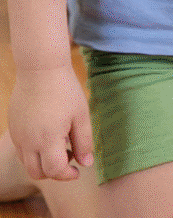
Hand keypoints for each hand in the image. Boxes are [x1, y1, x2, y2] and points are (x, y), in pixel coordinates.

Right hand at [8, 65, 92, 181]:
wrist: (40, 70)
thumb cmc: (65, 90)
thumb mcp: (81, 115)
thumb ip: (84, 141)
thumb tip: (87, 163)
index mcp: (47, 139)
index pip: (55, 170)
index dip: (68, 175)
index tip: (78, 170)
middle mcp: (28, 142)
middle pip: (37, 173)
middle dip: (54, 172)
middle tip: (70, 156)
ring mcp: (18, 136)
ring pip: (27, 163)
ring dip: (43, 162)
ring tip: (61, 143)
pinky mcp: (13, 129)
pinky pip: (21, 150)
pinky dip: (34, 151)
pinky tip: (49, 133)